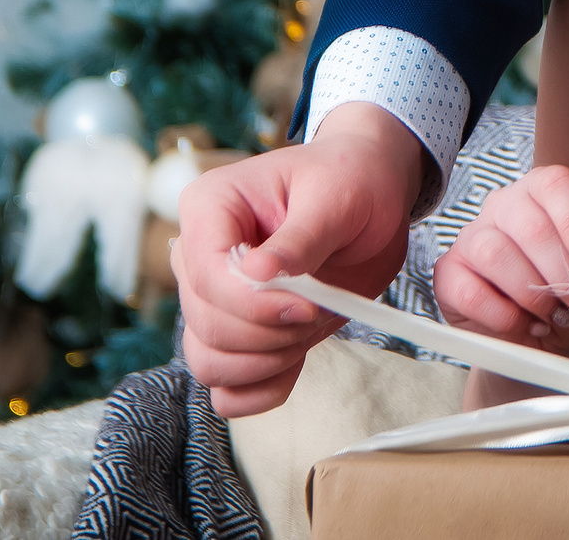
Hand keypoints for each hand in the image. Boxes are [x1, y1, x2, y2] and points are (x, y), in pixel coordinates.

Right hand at [173, 102, 425, 415]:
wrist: (370, 196)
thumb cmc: (350, 180)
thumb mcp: (335, 197)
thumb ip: (299, 239)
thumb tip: (256, 274)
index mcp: (209, 207)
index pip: (206, 276)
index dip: (254, 304)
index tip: (307, 305)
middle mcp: (197, 257)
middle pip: (207, 327)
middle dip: (270, 333)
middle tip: (318, 308)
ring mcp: (212, 299)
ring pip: (209, 362)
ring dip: (267, 362)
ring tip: (310, 325)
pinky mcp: (237, 333)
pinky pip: (227, 389)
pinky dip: (262, 389)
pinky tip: (296, 363)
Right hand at [433, 165, 568, 364]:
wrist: (535, 346)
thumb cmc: (565, 303)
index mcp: (541, 194)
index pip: (556, 186)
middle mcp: (503, 207)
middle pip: (529, 224)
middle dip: (560, 273)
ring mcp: (471, 238)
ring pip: (496, 253)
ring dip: (531, 294)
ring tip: (551, 316)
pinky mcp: (449, 274)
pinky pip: (471, 291)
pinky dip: (503, 316)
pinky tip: (522, 324)